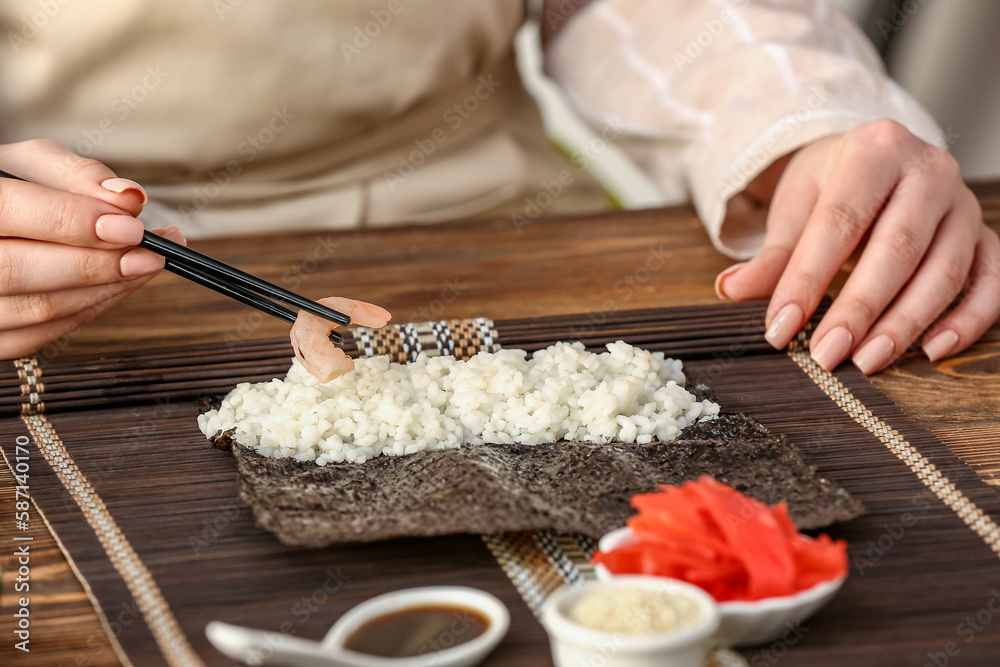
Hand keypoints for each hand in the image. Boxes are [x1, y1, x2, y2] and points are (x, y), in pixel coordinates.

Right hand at [0, 139, 186, 359]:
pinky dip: (91, 308)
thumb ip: (76, 175)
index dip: (71, 220)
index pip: (8, 212)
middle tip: (149, 252)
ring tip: (147, 262)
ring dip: (105, 288)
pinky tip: (119, 284)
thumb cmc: (12, 194)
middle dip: (95, 263)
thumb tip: (128, 198)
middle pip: (18, 271)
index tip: (129, 225)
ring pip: (39, 308)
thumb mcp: (33, 167)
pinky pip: (44, 334)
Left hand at [715, 120, 999, 373]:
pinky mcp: (984, 236)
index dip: (807, 279)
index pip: (839, 222)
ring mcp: (962, 205)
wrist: (874, 159)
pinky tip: (933, 350)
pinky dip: (968, 319)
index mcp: (874, 151)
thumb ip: (771, 254)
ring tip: (867, 360)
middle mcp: (929, 171)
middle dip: (860, 308)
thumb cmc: (830, 186)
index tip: (780, 328)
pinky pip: (990, 281)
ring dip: (906, 323)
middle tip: (827, 354)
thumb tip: (730, 290)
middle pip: (897, 248)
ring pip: (944, 270)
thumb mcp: (794, 207)